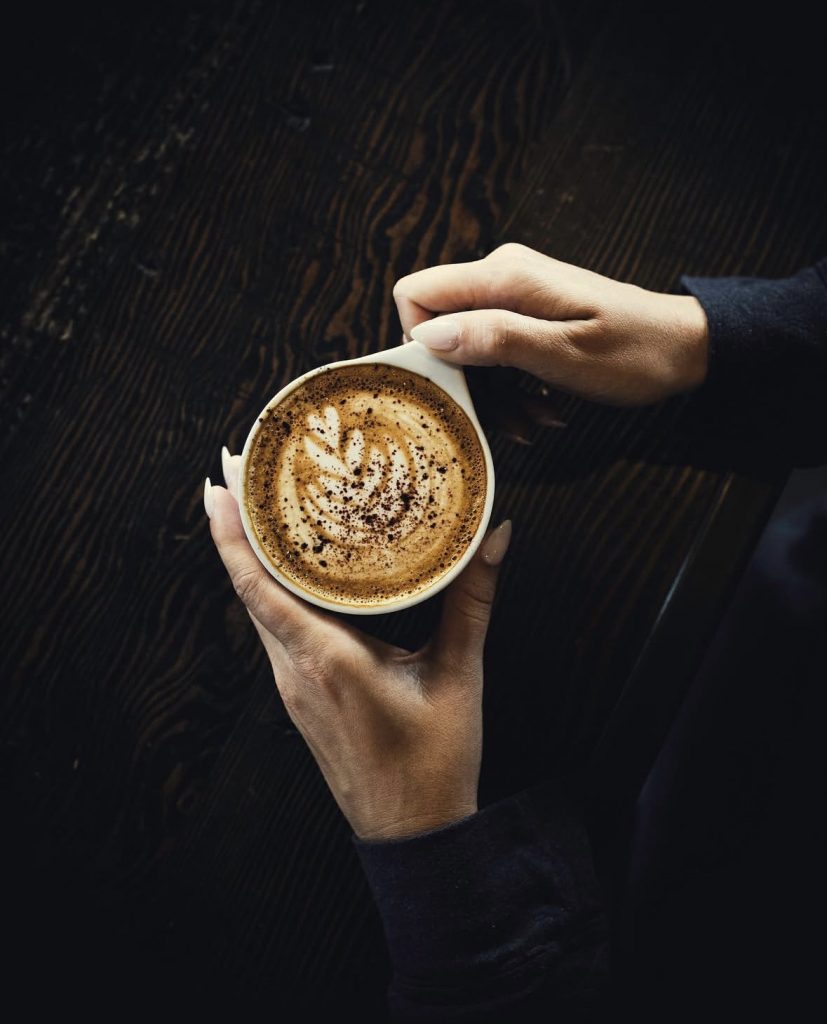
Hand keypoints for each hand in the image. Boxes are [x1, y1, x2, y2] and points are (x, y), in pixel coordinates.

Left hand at [204, 450, 511, 841]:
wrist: (413, 835)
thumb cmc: (434, 764)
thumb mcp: (458, 675)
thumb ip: (472, 602)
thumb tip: (494, 537)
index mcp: (326, 659)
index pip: (260, 586)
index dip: (233, 534)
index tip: (219, 485)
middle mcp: (295, 670)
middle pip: (249, 587)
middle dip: (237, 527)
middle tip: (237, 467)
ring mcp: (292, 686)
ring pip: (258, 609)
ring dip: (252, 557)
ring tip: (256, 506)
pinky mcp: (301, 696)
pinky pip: (274, 630)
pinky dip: (271, 590)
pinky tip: (288, 571)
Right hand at [394, 242, 708, 405]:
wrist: (685, 348)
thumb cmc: (635, 352)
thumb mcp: (564, 354)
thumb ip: (496, 338)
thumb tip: (430, 335)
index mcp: (504, 278)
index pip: (416, 294)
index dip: (417, 343)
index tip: (451, 386)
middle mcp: (501, 277)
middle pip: (440, 329)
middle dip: (464, 381)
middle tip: (507, 420)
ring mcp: (514, 296)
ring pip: (467, 349)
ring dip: (493, 394)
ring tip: (534, 421)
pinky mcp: (527, 315)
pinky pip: (494, 352)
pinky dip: (511, 387)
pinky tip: (541, 410)